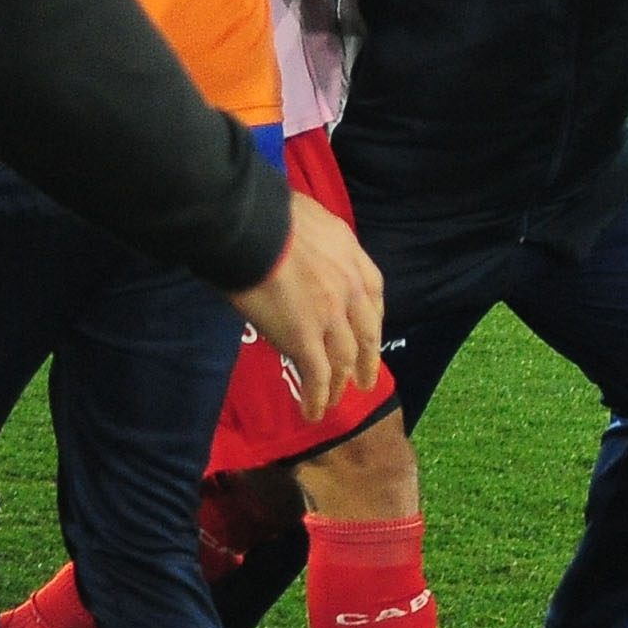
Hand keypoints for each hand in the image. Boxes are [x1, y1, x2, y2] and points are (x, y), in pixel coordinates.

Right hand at [225, 192, 382, 419]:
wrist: (253, 227)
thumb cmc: (272, 214)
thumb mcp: (313, 220)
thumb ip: (318, 244)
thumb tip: (303, 254)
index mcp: (353, 258)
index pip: (374, 296)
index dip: (372, 321)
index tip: (369, 336)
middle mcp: (350, 290)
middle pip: (365, 334)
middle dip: (366, 361)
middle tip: (364, 381)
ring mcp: (330, 317)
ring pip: (343, 360)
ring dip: (340, 384)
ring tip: (334, 401)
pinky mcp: (304, 339)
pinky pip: (316, 376)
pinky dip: (317, 398)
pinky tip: (313, 412)